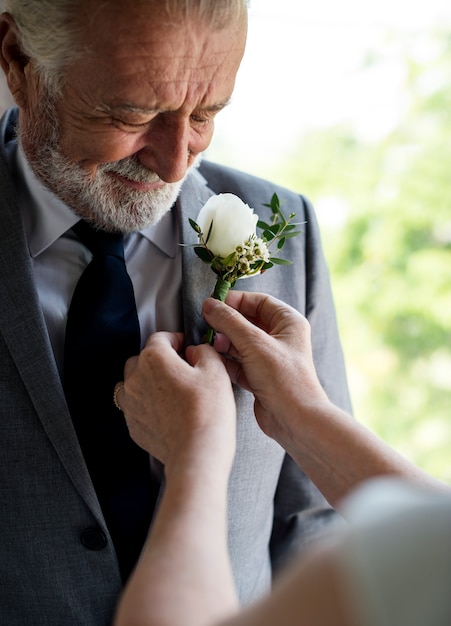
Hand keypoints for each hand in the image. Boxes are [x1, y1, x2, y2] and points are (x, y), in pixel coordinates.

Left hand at [118, 331, 236, 471]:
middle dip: (160, 359)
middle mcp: (136, 378)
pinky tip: (167, 410)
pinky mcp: (133, 424)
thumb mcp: (215, 370)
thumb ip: (204, 351)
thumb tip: (196, 351)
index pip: (160, 337)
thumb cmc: (207, 412)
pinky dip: (147, 404)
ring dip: (148, 381)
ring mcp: (131, 403)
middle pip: (142, 358)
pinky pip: (135, 406)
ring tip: (170, 390)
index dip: (176, 339)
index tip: (185, 345)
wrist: (197, 452)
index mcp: (154, 358)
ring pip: (133, 382)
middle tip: (181, 368)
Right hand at [202, 291, 329, 454]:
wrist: (295, 420)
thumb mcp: (254, 343)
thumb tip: (209, 305)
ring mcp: (269, 358)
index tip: (213, 304)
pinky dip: (226, 361)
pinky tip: (214, 361)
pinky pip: (238, 362)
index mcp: (288, 322)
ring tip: (209, 344)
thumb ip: (229, 321)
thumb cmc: (284, 379)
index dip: (235, 301)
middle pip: (247, 321)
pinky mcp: (260, 377)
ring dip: (224, 342)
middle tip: (207, 325)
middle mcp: (280, 338)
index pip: (258, 301)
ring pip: (240, 342)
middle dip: (226, 323)